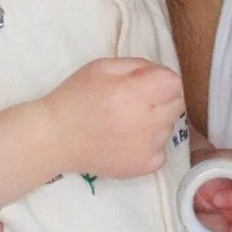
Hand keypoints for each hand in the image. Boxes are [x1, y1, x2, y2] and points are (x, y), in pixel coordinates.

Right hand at [47, 58, 184, 180]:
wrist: (55, 139)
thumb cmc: (75, 98)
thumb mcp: (101, 67)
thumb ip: (136, 65)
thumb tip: (158, 74)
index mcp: (135, 94)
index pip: (174, 83)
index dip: (160, 79)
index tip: (144, 83)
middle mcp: (147, 122)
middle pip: (177, 104)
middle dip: (161, 98)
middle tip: (136, 101)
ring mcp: (148, 147)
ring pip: (169, 127)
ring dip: (156, 121)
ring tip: (127, 122)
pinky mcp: (145, 166)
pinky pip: (162, 150)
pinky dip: (151, 144)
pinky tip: (129, 140)